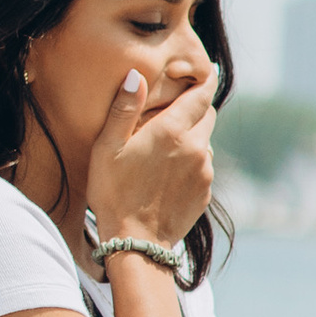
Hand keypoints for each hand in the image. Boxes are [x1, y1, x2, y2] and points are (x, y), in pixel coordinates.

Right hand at [86, 66, 215, 252]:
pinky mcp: (205, 193)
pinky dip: (191, 163)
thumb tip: (136, 75)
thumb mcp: (107, 148)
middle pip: (207, 116)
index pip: (201, 95)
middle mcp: (196, 148)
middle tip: (176, 109)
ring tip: (166, 148)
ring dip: (192, 139)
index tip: (206, 71)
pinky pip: (203, 168)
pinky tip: (168, 175)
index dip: (204, 81)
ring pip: (206, 143)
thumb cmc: (114, 194)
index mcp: (172, 131)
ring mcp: (204, 172)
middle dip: (196, 108)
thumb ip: (124, 108)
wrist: (136, 245)